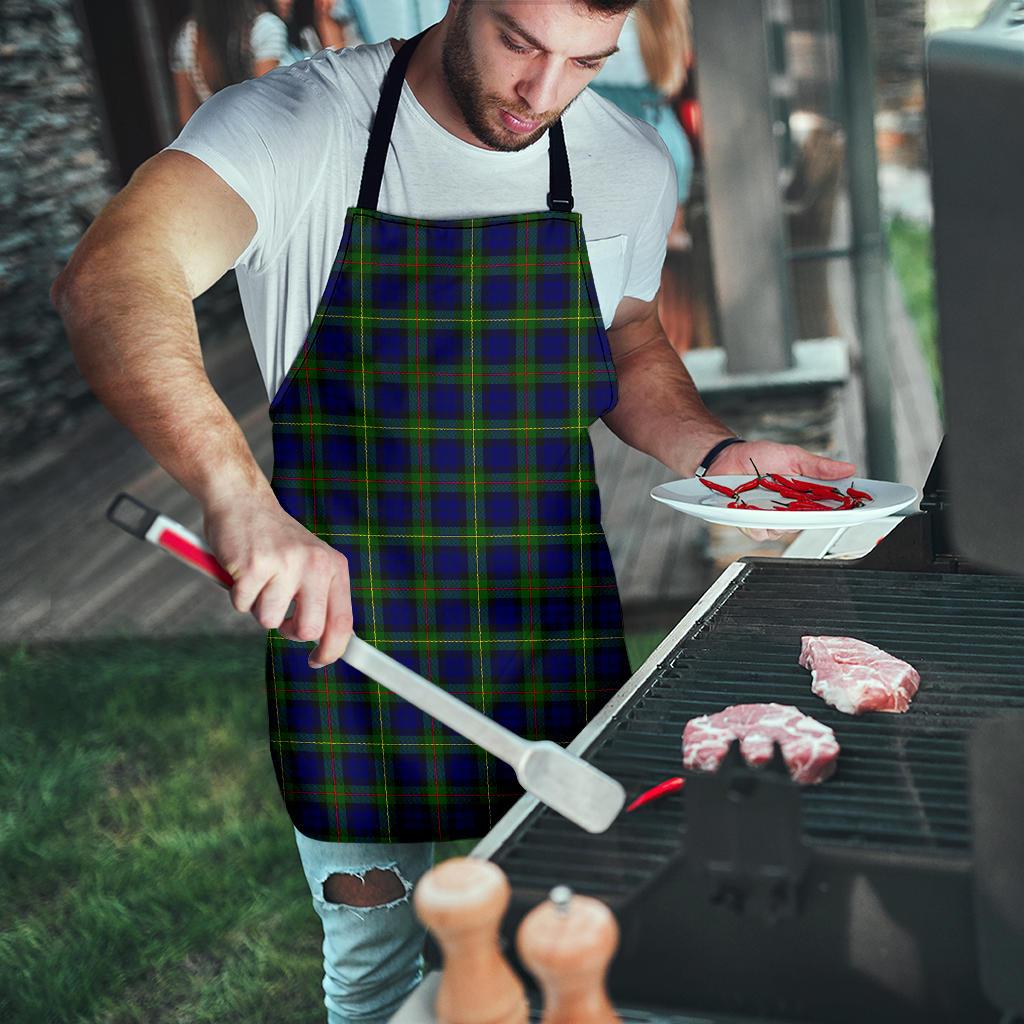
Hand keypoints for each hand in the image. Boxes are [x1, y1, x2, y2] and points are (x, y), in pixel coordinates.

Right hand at [202, 491, 353, 667]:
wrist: (242, 500)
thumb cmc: (275, 540)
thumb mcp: (310, 562)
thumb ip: (320, 597)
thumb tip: (328, 643)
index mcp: (334, 566)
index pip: (343, 621)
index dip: (332, 650)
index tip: (318, 661)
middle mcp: (315, 564)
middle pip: (309, 630)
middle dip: (289, 631)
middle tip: (279, 613)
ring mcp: (285, 564)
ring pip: (269, 621)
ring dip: (258, 606)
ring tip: (258, 578)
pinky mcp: (254, 566)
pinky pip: (242, 605)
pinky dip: (237, 594)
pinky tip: (242, 569)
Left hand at [708, 440, 856, 542]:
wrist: (727, 457)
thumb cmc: (759, 457)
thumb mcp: (793, 456)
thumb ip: (819, 466)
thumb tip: (848, 468)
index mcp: (804, 495)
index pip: (829, 508)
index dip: (844, 511)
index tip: (859, 509)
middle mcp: (790, 510)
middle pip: (809, 523)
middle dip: (812, 516)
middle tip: (808, 502)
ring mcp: (771, 519)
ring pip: (785, 530)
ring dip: (781, 517)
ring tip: (772, 499)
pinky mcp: (751, 523)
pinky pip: (761, 532)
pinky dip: (759, 522)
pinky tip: (754, 508)